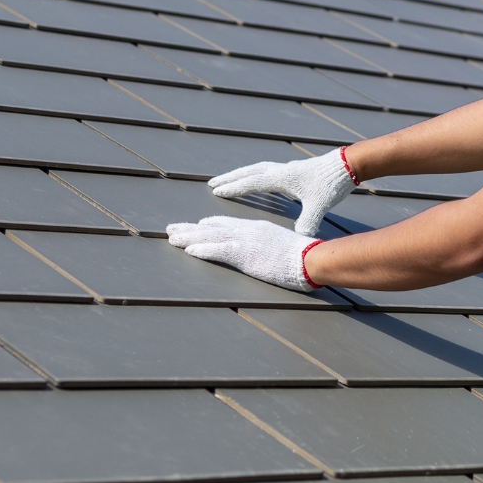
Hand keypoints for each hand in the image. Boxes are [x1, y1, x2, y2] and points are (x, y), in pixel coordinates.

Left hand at [165, 216, 320, 291]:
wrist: (310, 258)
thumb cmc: (303, 256)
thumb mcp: (283, 247)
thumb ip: (271, 248)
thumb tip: (267, 254)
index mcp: (256, 229)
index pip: (227, 224)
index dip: (208, 226)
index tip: (195, 226)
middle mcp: (247, 231)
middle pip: (212, 228)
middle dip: (190, 229)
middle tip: (171, 229)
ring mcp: (245, 242)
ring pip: (210, 237)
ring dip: (188, 238)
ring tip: (171, 238)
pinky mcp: (245, 255)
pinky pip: (218, 251)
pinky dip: (202, 250)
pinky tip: (188, 250)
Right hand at [209, 148, 356, 236]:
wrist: (347, 165)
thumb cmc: (331, 184)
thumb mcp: (319, 205)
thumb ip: (308, 221)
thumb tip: (300, 239)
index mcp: (283, 178)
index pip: (252, 182)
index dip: (234, 188)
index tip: (217, 191)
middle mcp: (281, 170)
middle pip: (249, 172)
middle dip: (231, 178)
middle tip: (212, 183)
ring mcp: (287, 169)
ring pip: (257, 169)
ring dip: (242, 175)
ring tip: (229, 181)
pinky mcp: (294, 170)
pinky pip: (268, 171)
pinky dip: (257, 176)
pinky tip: (258, 182)